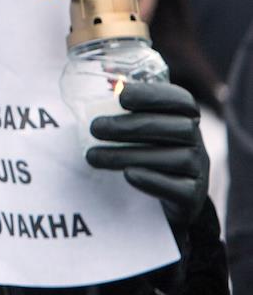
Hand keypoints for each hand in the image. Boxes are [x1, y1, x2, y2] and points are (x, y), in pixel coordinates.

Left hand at [85, 81, 208, 226]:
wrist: (168, 199)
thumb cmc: (147, 154)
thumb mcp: (139, 131)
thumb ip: (125, 114)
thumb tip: (95, 103)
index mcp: (186, 118)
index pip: (181, 100)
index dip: (153, 95)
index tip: (121, 96)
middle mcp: (197, 141)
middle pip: (176, 128)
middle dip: (130, 126)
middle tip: (95, 128)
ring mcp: (199, 169)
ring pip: (175, 158)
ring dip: (129, 154)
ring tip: (94, 156)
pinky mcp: (194, 196)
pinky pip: (177, 188)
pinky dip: (151, 180)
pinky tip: (127, 174)